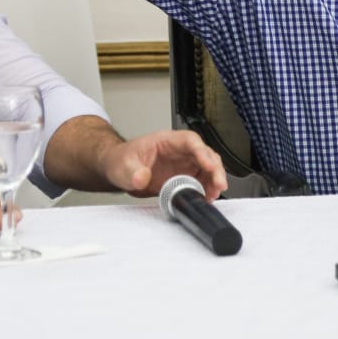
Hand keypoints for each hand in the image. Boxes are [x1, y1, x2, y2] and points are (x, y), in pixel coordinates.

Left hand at [97, 130, 227, 200]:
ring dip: (214, 180)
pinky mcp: (183, 177)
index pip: (190, 141)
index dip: (202, 152)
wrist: (119, 169)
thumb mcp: (123, 165)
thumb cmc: (121, 160)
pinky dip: (207, 189)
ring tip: (214, 194)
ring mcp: (183, 164)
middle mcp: (179, 151)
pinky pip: (201, 181)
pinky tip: (208, 197)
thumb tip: (142, 177)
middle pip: (205, 154)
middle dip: (215, 168)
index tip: (209, 165)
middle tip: (219, 184)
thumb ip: (132, 171)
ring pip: (207, 168)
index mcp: (167, 141)